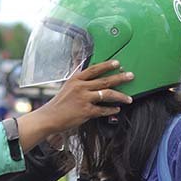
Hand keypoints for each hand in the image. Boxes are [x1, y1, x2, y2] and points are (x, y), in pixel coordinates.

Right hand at [17, 60, 133, 150]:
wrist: (49, 117)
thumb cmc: (59, 104)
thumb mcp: (67, 87)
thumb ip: (80, 82)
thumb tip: (91, 77)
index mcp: (76, 79)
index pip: (94, 69)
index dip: (107, 65)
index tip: (117, 63)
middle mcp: (80, 87)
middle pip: (105, 80)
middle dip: (120, 78)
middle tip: (131, 76)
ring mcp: (83, 99)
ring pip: (107, 94)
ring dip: (120, 96)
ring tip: (129, 98)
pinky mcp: (86, 111)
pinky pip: (103, 110)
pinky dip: (111, 110)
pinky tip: (117, 109)